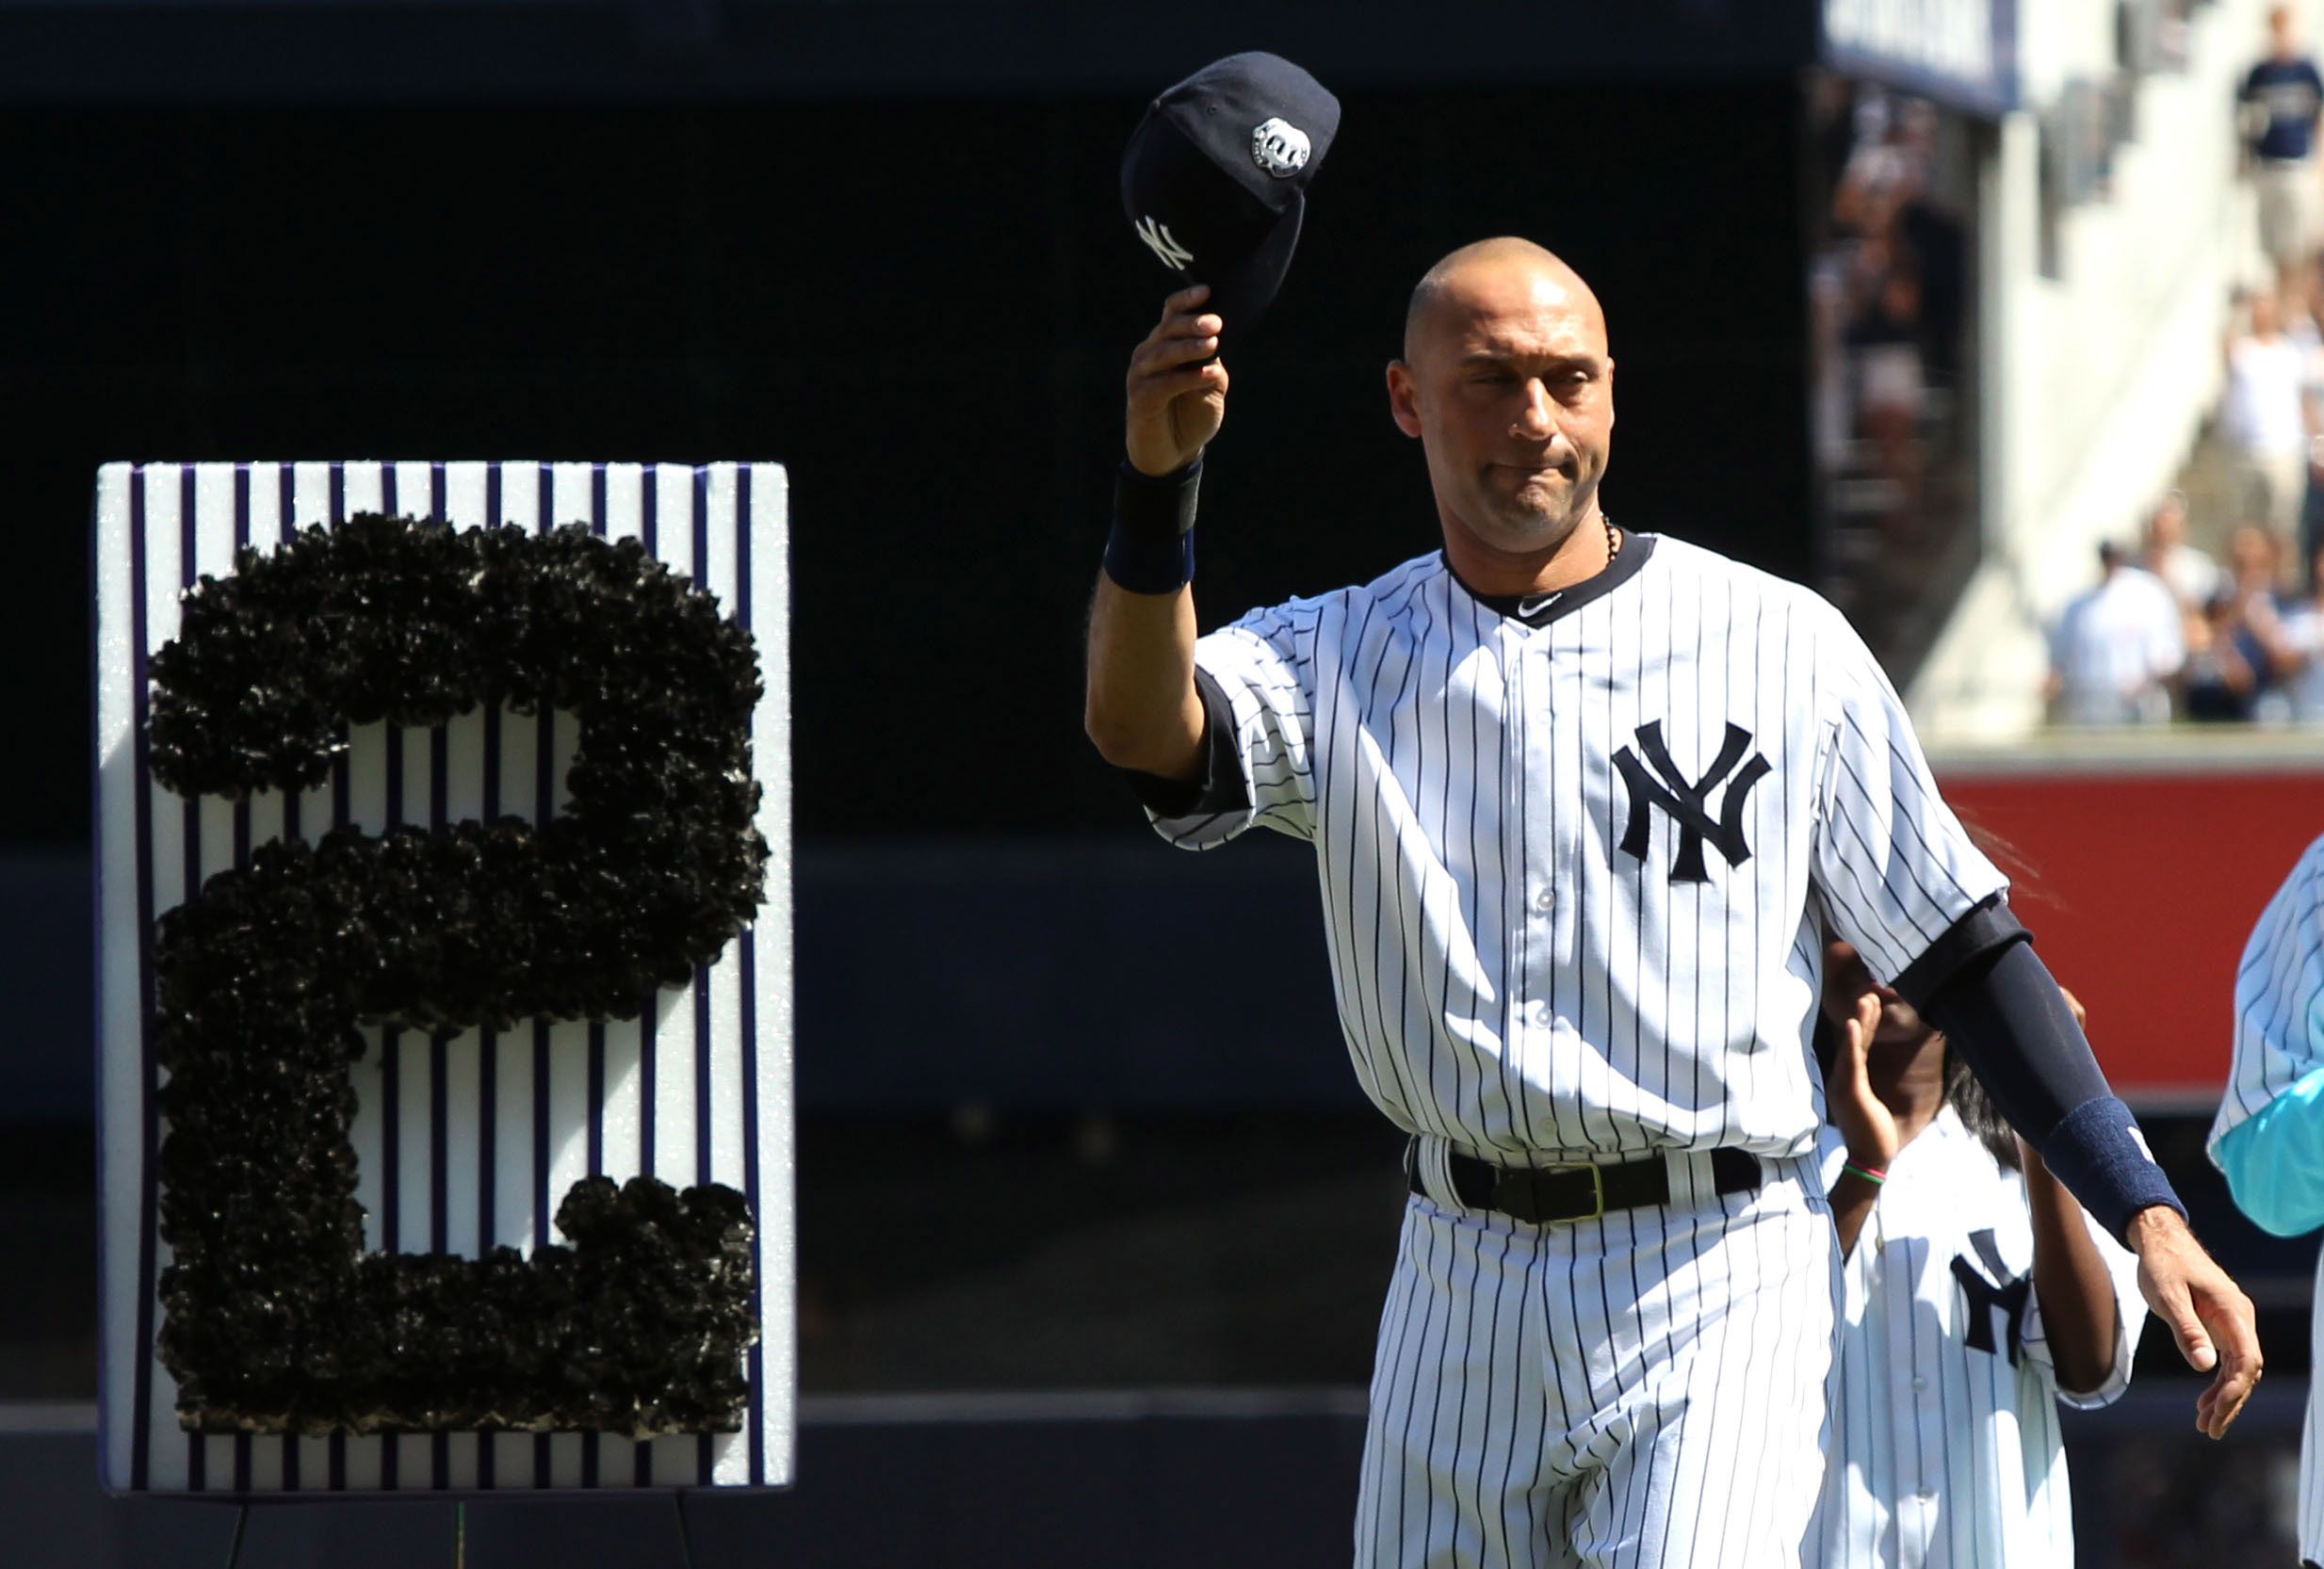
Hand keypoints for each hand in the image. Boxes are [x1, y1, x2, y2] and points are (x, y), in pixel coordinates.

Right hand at [1126, 284, 1228, 476]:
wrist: (1172, 454)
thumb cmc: (1191, 414)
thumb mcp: (1210, 385)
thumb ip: (1211, 363)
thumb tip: (1216, 341)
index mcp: (1164, 345)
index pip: (1170, 313)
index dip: (1186, 300)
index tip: (1208, 291)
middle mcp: (1148, 355)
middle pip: (1167, 329)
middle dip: (1192, 323)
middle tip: (1216, 323)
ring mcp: (1141, 377)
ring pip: (1164, 354)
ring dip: (1190, 348)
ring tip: (1214, 345)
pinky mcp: (1141, 400)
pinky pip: (1165, 384)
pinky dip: (1188, 378)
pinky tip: (1210, 375)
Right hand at [1825, 993, 1899, 1171]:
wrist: (1870, 1157)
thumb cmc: (1875, 1132)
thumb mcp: (1872, 1101)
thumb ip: (1869, 1083)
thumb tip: (1873, 1072)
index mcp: (1848, 1079)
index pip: (1858, 1046)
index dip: (1865, 1023)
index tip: (1872, 1001)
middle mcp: (1842, 1077)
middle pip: (1856, 1041)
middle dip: (1865, 1015)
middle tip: (1872, 991)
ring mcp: (1844, 1083)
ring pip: (1855, 1047)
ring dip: (1861, 1021)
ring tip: (1867, 999)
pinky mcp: (1850, 1090)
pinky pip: (1852, 1062)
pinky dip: (1853, 1042)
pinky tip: (1855, 1025)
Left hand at [2126, 1206, 2261, 1437]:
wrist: (2160, 1240)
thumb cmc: (2162, 1265)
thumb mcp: (2168, 1297)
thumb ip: (2187, 1330)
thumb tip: (2204, 1368)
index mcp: (2233, 1312)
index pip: (2246, 1360)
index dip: (2235, 1389)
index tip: (2216, 1411)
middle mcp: (2240, 1319)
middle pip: (2246, 1370)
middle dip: (2230, 1402)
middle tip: (2208, 1429)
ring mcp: (2233, 1323)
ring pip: (2237, 1369)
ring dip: (2224, 1397)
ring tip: (2205, 1423)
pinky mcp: (2221, 1325)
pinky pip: (2227, 1360)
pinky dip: (2217, 1382)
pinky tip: (2204, 1401)